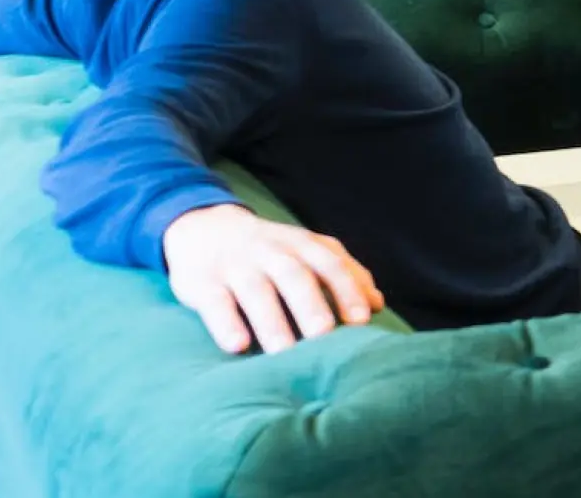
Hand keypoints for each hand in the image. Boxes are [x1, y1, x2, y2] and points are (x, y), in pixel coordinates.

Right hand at [162, 203, 381, 354]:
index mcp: (301, 244)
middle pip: (294, 276)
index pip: (329, 264)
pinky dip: (225, 323)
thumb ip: (343, 272)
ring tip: (284, 353)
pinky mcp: (202, 283)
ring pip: (255, 291)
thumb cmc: (270, 250)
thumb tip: (378, 304)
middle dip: (311, 305)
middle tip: (324, 336)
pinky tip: (237, 346)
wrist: (204, 227)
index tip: (362, 320)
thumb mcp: (307, 250)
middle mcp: (270, 252)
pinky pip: (214, 302)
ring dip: (271, 322)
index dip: (347, 289)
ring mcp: (235, 266)